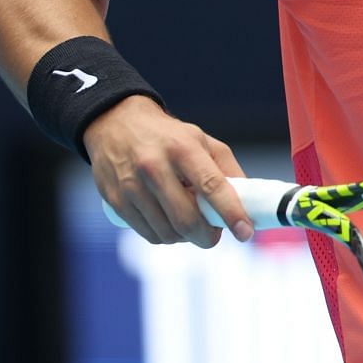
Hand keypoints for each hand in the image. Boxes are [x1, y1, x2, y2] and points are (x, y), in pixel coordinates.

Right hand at [83, 95, 253, 247]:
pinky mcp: (116, 201)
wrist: (115, 124)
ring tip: (191, 225)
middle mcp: (155, 166)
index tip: (245, 232)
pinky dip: (166, 237)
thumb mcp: (201, 140)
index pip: (212, 186)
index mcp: (182, 148)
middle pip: (187, 219)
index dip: (231, 213)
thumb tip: (246, 202)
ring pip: (167, 232)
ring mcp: (132, 185)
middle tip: (214, 235)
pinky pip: (149, 234)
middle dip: (207, 236)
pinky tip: (169, 224)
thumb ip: (226, 168)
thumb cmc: (167, 136)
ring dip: (186, 238)